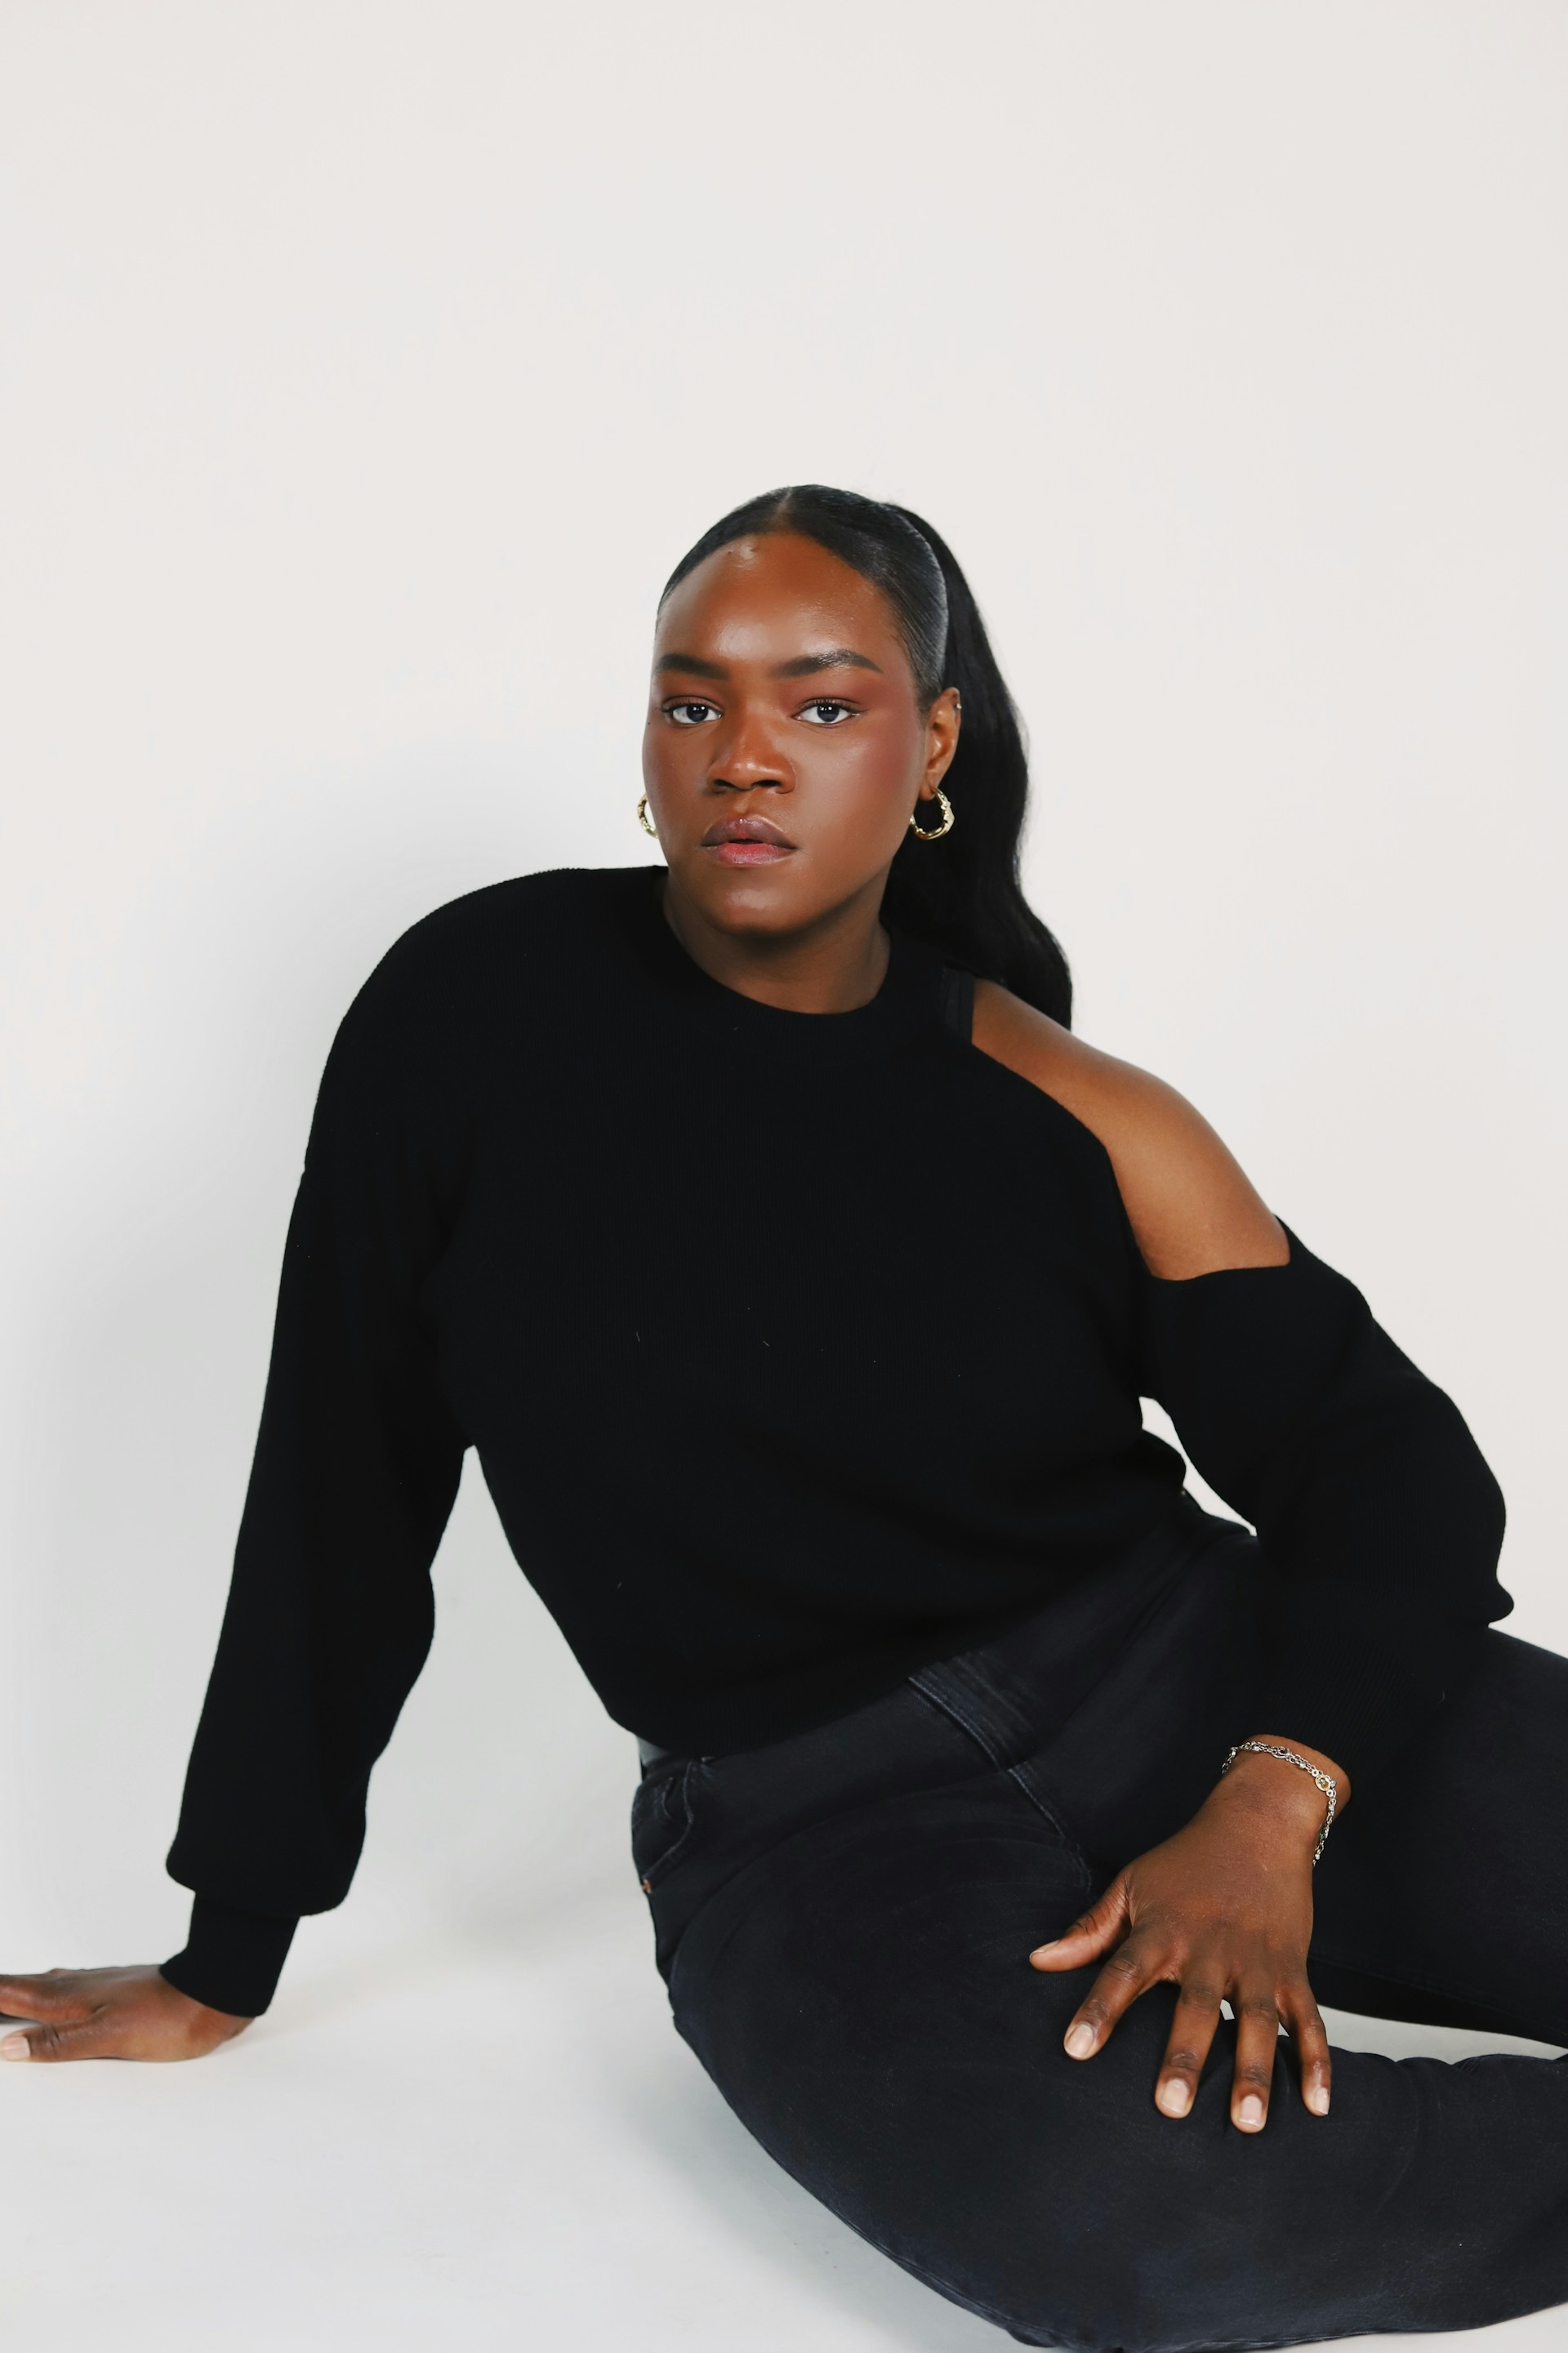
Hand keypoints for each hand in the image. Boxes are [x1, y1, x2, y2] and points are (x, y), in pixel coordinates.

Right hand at [0, 1965, 251, 2062]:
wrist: (213, 1995)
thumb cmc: (167, 2017)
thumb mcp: (108, 2037)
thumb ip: (59, 2041)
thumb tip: (9, 2046)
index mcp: (69, 1997)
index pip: (12, 1993)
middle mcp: (78, 1986)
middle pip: (22, 1986)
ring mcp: (96, 1987)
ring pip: (42, 1986)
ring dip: (16, 1989)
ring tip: (2, 1993)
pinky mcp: (113, 1993)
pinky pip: (64, 1990)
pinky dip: (42, 1993)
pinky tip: (50, 1997)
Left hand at [1028, 1740, 1344, 2132]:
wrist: (1259, 1822)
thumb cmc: (1186, 1860)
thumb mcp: (1133, 1884)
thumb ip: (1090, 1929)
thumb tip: (1038, 1961)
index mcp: (1163, 1930)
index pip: (1122, 1971)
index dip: (1098, 2010)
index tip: (1075, 2050)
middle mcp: (1211, 1948)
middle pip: (1196, 2007)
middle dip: (1185, 2057)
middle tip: (1171, 2108)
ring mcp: (1257, 1961)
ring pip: (1258, 2022)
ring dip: (1254, 2072)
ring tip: (1246, 2123)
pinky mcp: (1294, 1968)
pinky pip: (1309, 2020)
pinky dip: (1317, 2062)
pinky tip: (1317, 2108)